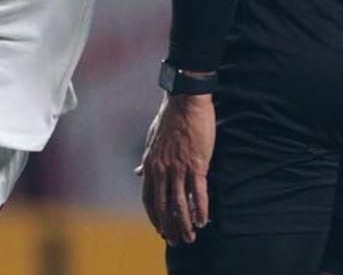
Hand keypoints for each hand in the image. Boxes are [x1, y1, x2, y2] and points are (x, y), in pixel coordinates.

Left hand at [137, 92, 214, 245]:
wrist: (185, 101)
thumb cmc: (170, 118)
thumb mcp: (152, 139)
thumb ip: (146, 159)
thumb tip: (138, 172)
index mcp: (150, 163)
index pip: (149, 197)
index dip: (154, 215)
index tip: (160, 228)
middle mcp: (161, 169)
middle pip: (163, 206)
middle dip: (169, 226)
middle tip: (176, 241)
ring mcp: (178, 167)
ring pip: (180, 204)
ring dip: (185, 224)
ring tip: (190, 237)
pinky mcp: (196, 164)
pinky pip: (198, 193)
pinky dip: (200, 209)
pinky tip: (204, 221)